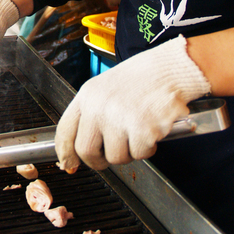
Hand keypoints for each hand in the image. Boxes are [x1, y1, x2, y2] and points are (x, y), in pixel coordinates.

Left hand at [55, 35, 210, 170]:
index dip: (65, 153)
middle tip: (110, 155)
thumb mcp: (105, 89)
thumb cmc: (140, 79)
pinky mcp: (141, 130)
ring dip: (128, 151)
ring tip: (137, 131)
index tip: (69, 164)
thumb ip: (91, 116)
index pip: (65, 131)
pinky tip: (151, 129)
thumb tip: (77, 152)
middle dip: (98, 160)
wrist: (169, 69)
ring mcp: (119, 119)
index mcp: (87, 96)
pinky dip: (147, 147)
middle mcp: (99, 107)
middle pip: (86, 151)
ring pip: (115, 157)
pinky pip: (139, 154)